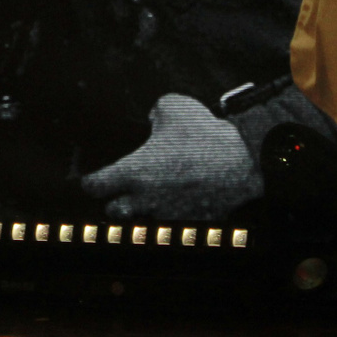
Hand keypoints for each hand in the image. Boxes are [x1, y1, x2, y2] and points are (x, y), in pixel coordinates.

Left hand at [80, 94, 262, 219]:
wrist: (246, 162)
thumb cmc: (206, 135)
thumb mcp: (173, 107)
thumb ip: (154, 113)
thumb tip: (152, 119)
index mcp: (134, 172)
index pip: (94, 186)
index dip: (90, 181)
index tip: (93, 178)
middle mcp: (146, 199)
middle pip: (113, 213)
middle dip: (114, 203)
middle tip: (122, 192)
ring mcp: (169, 215)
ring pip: (142, 225)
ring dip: (142, 214)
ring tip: (150, 201)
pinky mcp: (191, 224)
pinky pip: (172, 229)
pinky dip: (171, 221)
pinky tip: (177, 207)